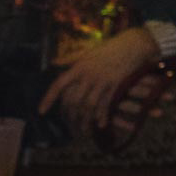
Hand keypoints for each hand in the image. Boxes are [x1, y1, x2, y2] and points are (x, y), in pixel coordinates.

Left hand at [39, 27, 159, 132]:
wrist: (134, 44)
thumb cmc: (111, 47)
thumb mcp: (88, 51)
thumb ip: (71, 58)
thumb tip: (54, 63)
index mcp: (79, 66)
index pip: (59, 84)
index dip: (48, 99)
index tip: (41, 112)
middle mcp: (88, 74)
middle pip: (74, 100)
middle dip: (70, 117)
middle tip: (70, 127)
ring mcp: (102, 80)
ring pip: (89, 105)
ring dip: (85, 121)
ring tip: (84, 131)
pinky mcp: (116, 84)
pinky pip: (106, 104)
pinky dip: (103, 116)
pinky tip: (101, 124)